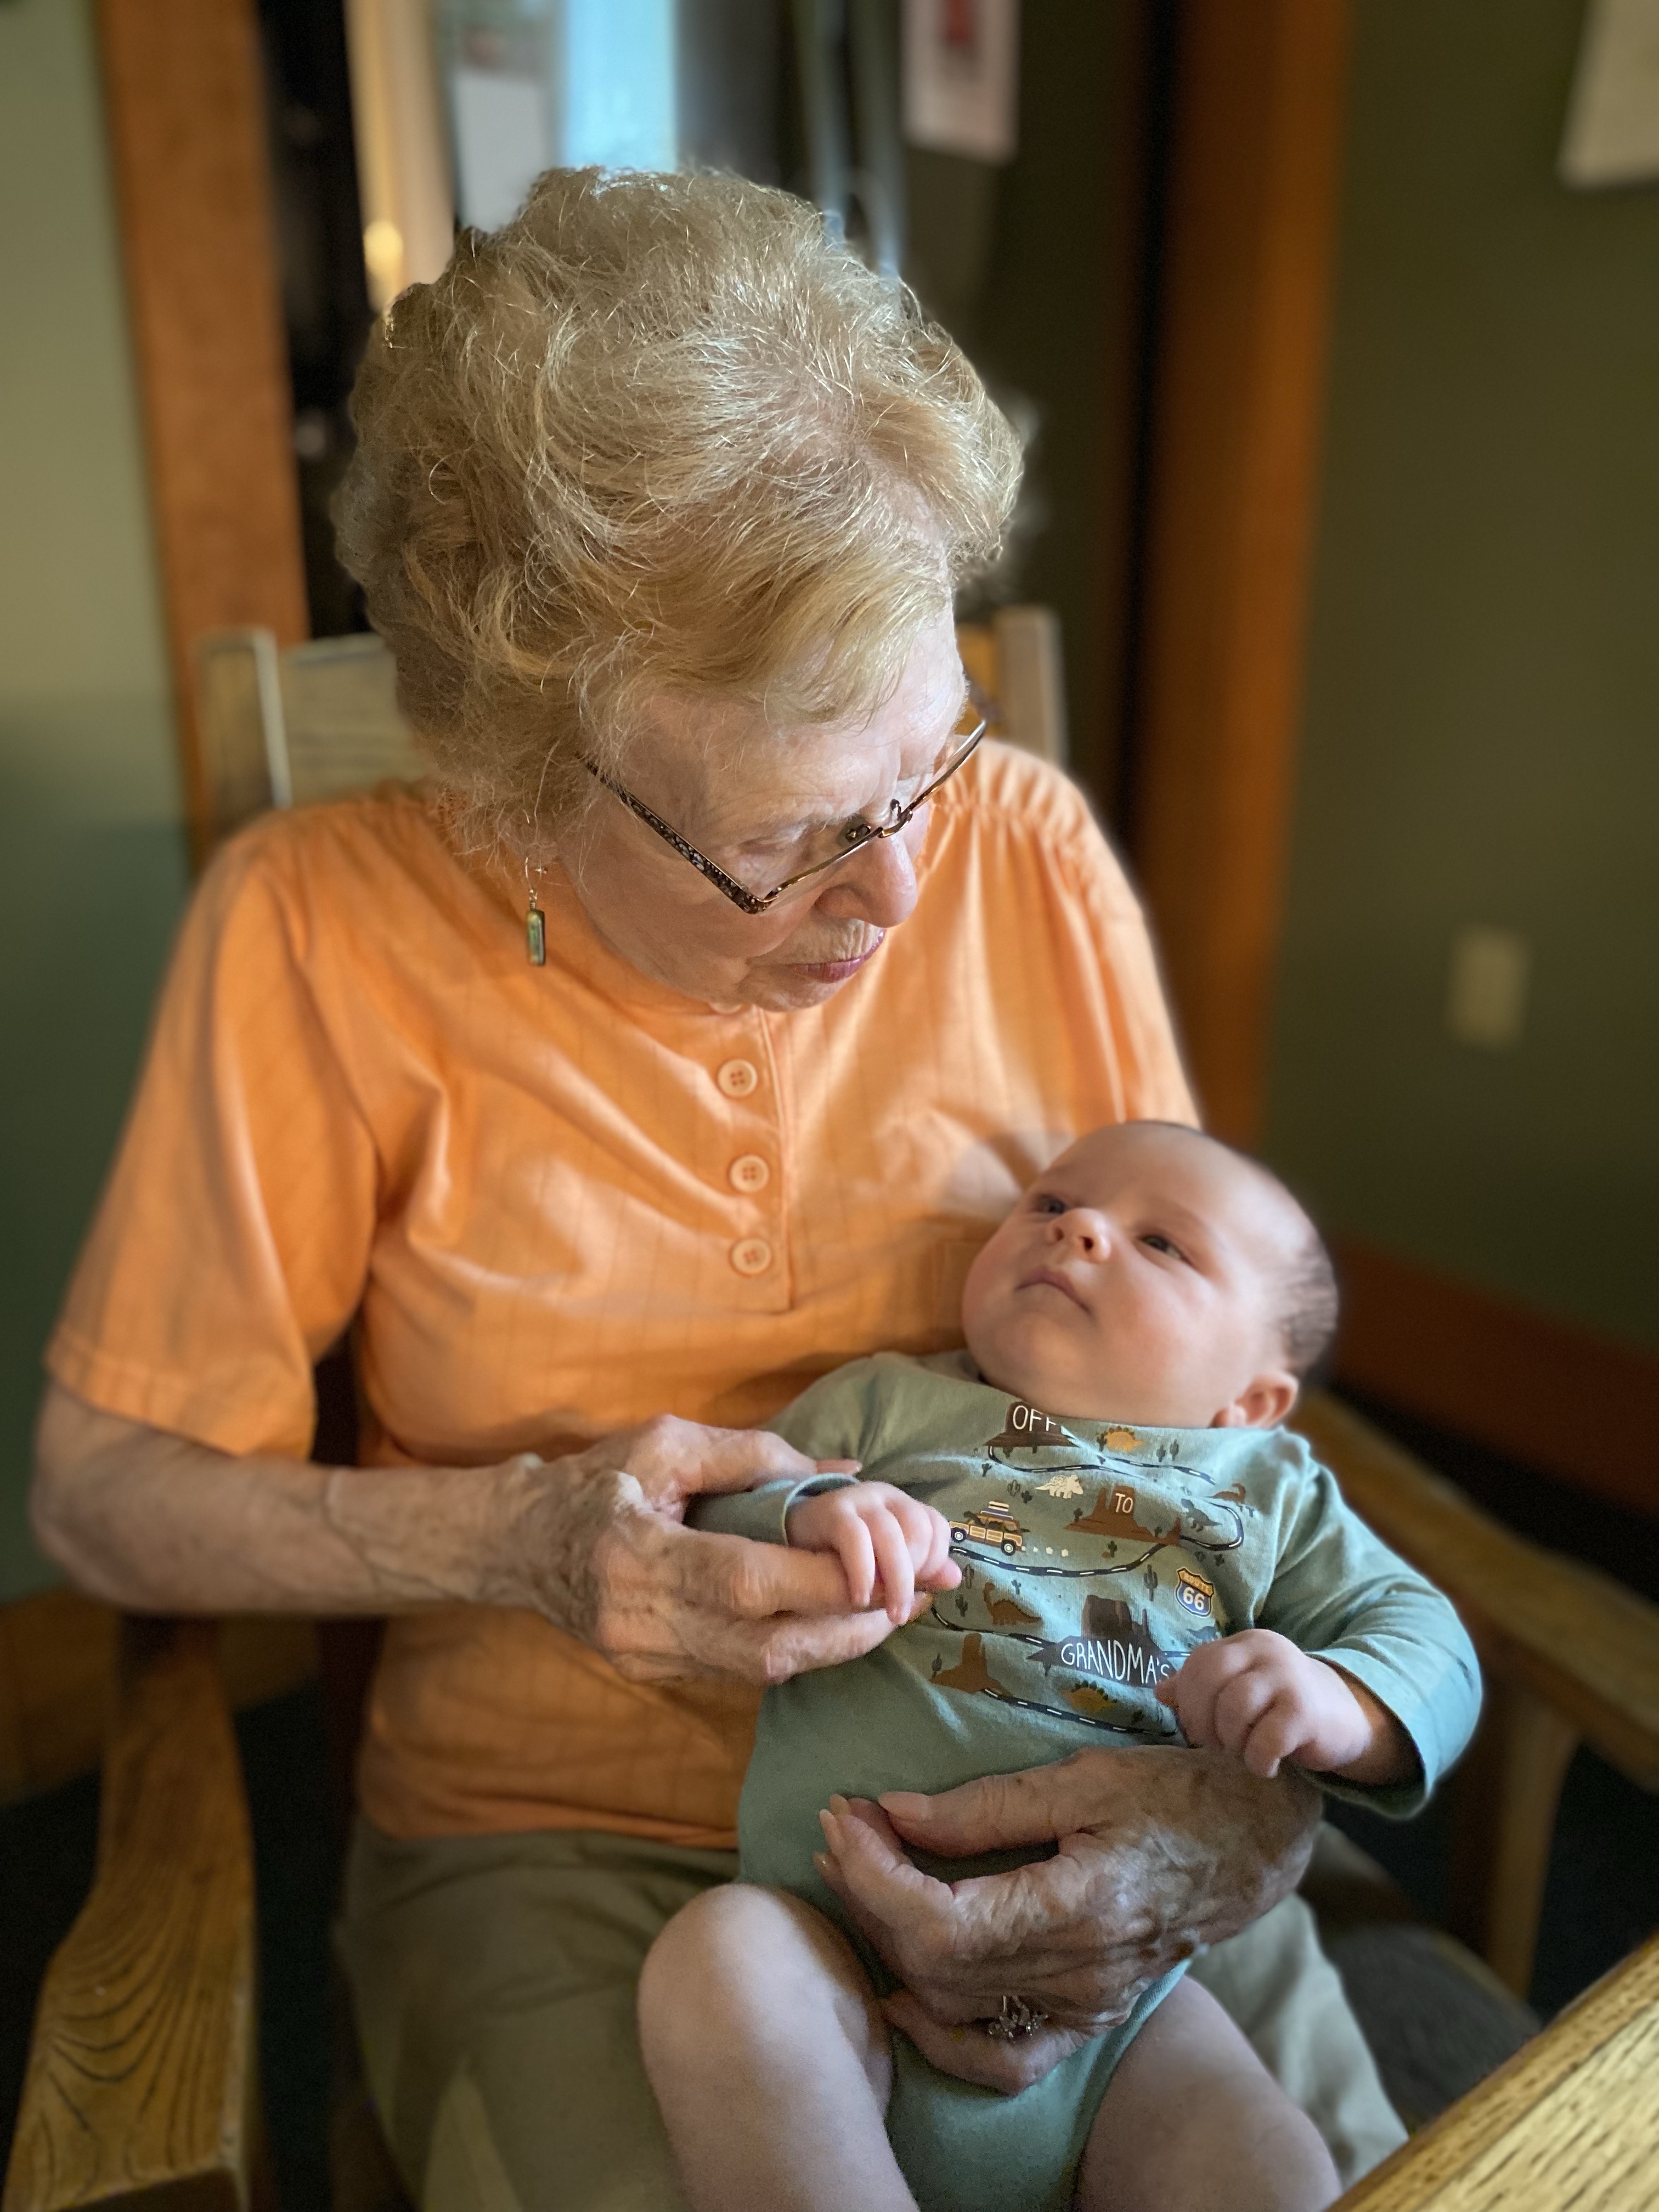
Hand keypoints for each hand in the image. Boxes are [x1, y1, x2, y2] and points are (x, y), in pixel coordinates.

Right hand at [491, 1416, 919, 1686]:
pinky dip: (794, 1646)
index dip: (823, 1581)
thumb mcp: (668, 1444)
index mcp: (635, 1554)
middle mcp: (637, 1622)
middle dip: (850, 1625)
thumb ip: (757, 1457)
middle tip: (911, 1596)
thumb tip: (847, 1476)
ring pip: (761, 1672)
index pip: (745, 1583)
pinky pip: (740, 1671)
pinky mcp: (654, 1675)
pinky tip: (830, 1619)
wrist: (518, 1543)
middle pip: (766, 1647)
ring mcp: (643, 1659)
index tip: (887, 1563)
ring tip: (888, 1608)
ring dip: (834, 1643)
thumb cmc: (596, 1480)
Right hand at [787, 1483, 960, 1623]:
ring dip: (895, 1580)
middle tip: (901, 1610)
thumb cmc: (841, 1557)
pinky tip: (860, 1597)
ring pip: (890, 1535)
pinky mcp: (830, 1510)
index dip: (935, 1560)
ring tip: (890, 1614)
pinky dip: (863, 1571)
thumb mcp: (883, 1567)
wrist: (786, 1540)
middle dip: (915, 1575)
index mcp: (901, 1505)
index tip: (920, 1589)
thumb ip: (918, 1571)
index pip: (936, 1526)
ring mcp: (857, 1498)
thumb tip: (954, 1578)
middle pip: (919, 1530)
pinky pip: (856, 1538)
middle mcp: (884, 1495)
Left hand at [812, 1745, 1319, 2090]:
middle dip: (868, 1896)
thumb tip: (892, 1813)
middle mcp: (1080, 1973)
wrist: (1255, 1840)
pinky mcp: (1092, 2016)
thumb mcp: (1082, 1778)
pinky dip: (946, 2039)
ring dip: (891, 1944)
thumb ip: (985, 1806)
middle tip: (842, 1829)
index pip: (939, 1922)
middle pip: (934, 1965)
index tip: (844, 1816)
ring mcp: (1086, 2005)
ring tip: (861, 1875)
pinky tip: (906, 1995)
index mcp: (1079, 1907)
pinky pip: (1008, 2057)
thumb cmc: (1175, 1792)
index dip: (874, 1875)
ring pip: (955, 2007)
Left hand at [1155, 1629, 1402, 1780]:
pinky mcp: (1306, 1711)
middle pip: (1210, 1678)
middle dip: (1202, 1719)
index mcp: (1245, 1644)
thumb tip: (1160, 1691)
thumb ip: (1203, 1686)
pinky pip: (1267, 1738)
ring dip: (1231, 1740)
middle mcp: (1265, 1651)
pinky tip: (1267, 1767)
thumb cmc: (1282, 1706)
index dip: (1188, 1700)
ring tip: (1242, 1753)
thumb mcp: (1243, 1688)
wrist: (1346, 1718)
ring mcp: (1288, 1677)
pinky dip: (1258, 1760)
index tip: (1196, 1728)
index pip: (1199, 1662)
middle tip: (1215, 1744)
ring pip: (1235, 1707)